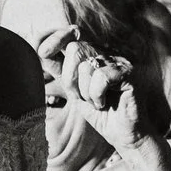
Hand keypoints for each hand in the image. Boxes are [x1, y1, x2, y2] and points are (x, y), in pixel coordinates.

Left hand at [43, 27, 152, 154]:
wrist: (123, 135)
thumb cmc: (100, 114)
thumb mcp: (74, 92)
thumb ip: (62, 72)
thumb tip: (41, 51)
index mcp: (93, 56)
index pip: (72, 36)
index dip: (56, 38)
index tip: (42, 52)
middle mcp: (106, 54)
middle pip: (75, 49)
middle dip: (70, 79)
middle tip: (81, 97)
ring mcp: (119, 61)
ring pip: (86, 67)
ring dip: (86, 92)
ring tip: (97, 102)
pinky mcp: (129, 72)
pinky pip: (101, 78)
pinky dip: (97, 95)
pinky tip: (104, 103)